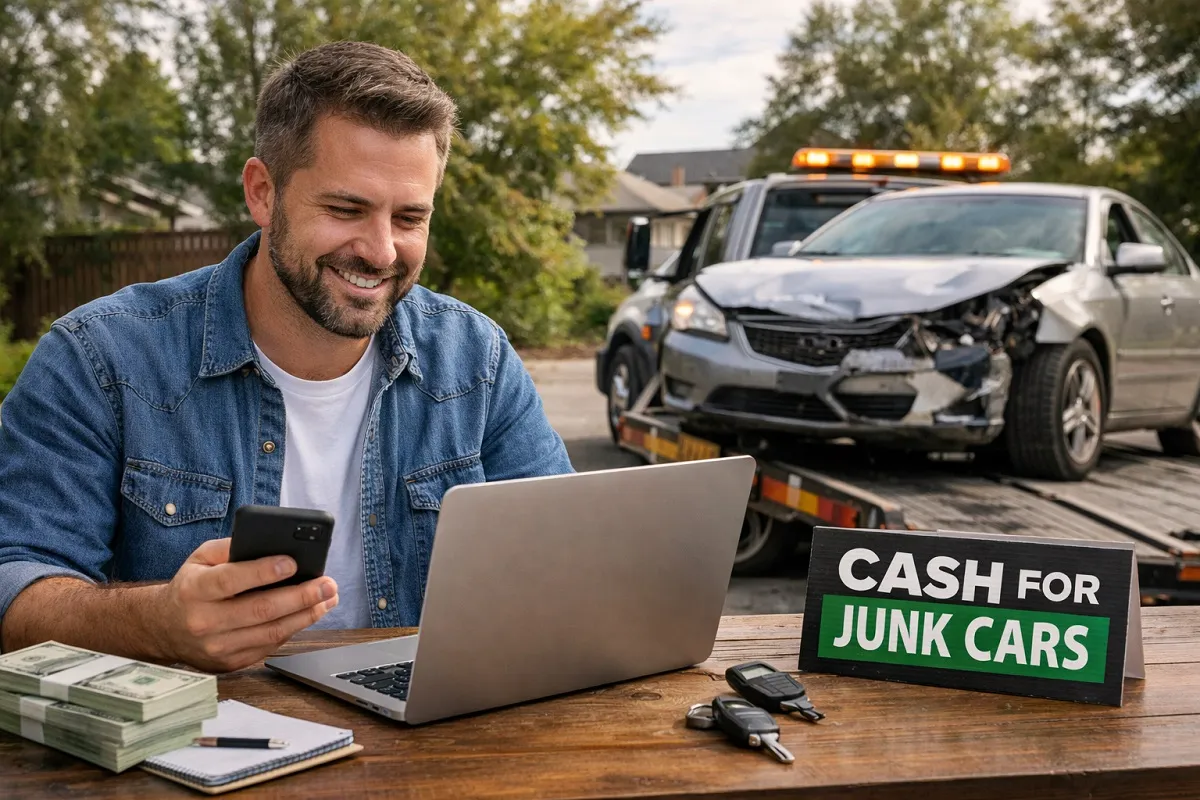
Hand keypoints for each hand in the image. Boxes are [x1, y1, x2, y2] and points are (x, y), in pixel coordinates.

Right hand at [157, 538, 338, 671]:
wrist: (163, 629)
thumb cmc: (190, 587)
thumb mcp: (199, 559)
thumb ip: (230, 548)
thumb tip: (268, 544)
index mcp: (194, 590)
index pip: (231, 580)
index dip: (264, 572)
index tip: (293, 563)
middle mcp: (204, 621)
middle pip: (260, 610)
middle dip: (301, 596)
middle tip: (327, 584)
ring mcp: (217, 647)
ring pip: (271, 632)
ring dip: (306, 615)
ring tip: (327, 599)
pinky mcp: (229, 663)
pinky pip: (269, 646)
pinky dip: (293, 629)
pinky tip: (309, 614)